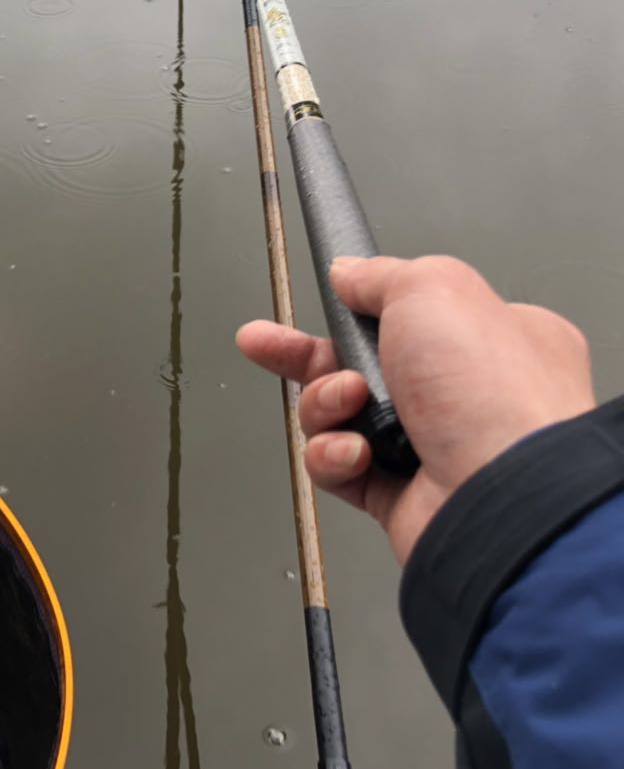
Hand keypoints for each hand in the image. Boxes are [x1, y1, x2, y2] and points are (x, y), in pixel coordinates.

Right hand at [237, 255, 596, 563]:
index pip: (404, 316)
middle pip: (356, 365)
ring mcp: (429, 447)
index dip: (351, 307)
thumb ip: (381, 276)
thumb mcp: (433, 290)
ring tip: (348, 402)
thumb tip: (348, 273)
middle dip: (305, 358)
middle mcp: (460, 395)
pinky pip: (339, 468)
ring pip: (339, 417)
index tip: (312, 300)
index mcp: (487, 339)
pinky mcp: (400, 495)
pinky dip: (335, 457)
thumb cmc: (493, 392)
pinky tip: (354, 451)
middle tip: (265, 344)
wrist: (502, 495)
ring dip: (326, 406)